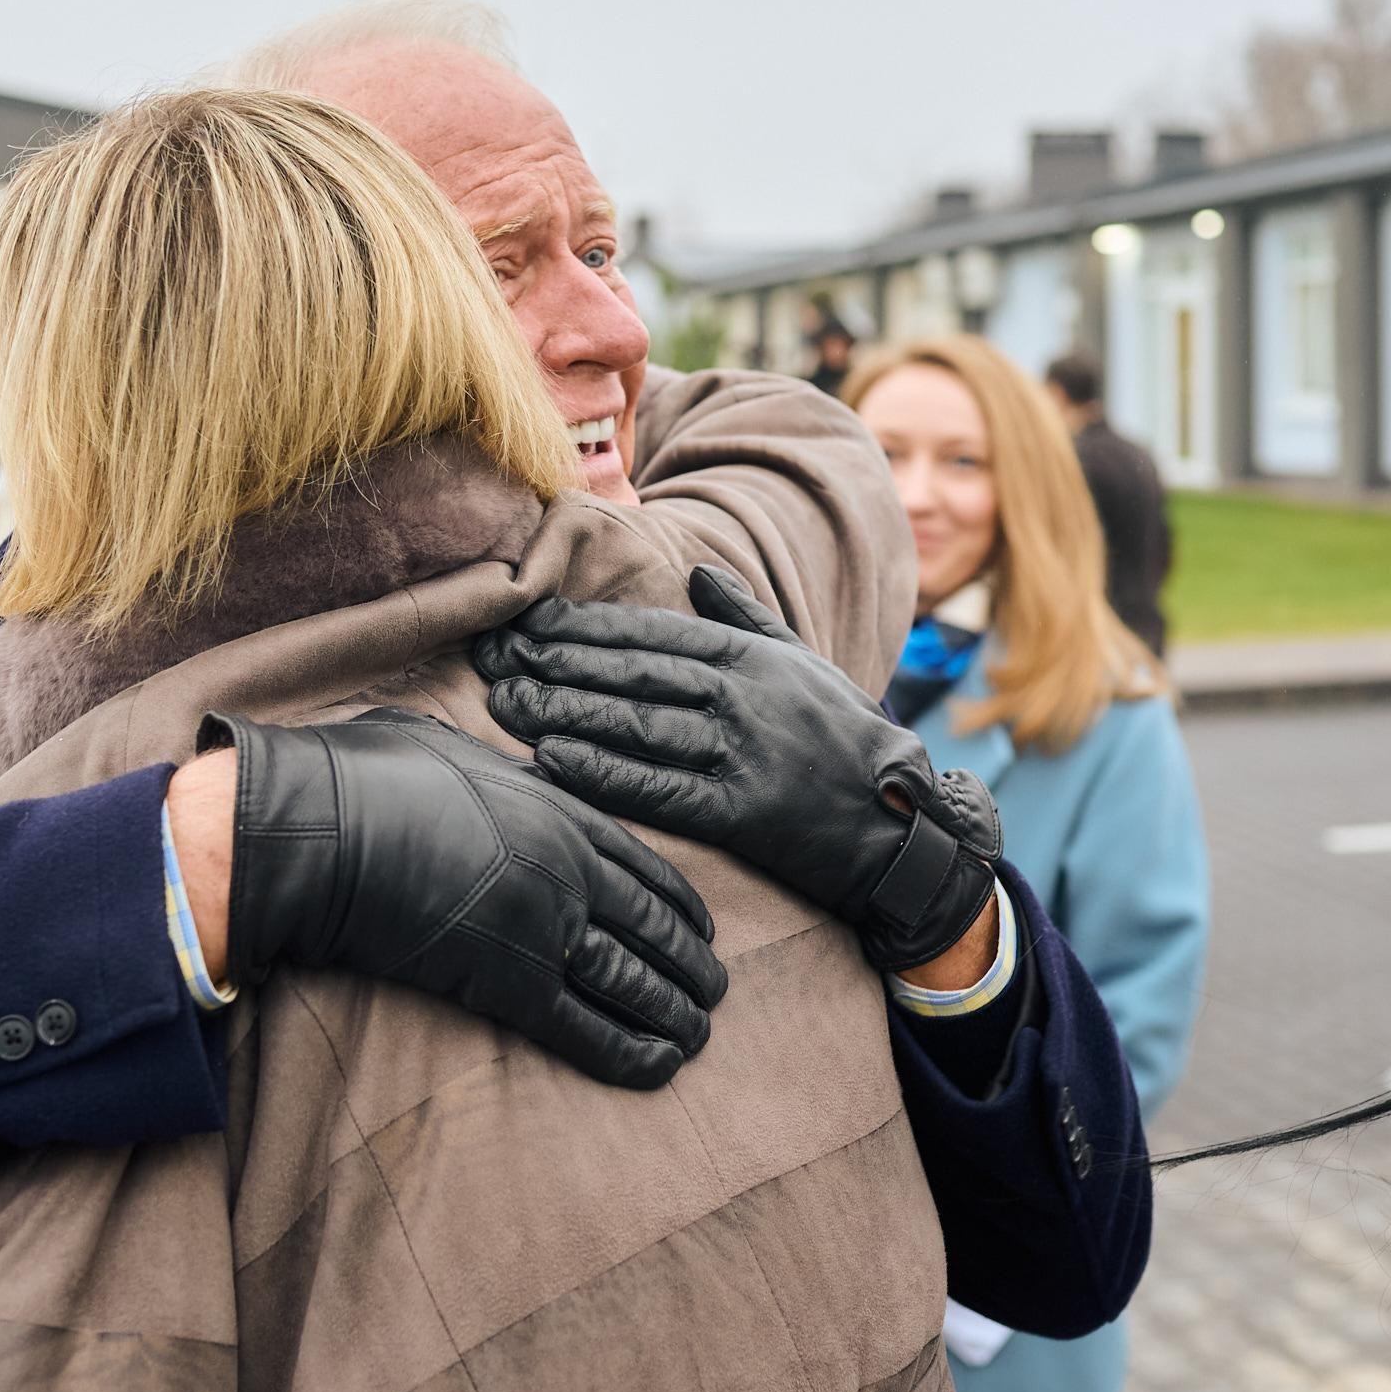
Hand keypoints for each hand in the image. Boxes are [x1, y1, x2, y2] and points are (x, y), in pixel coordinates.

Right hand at [201, 708, 726, 1089]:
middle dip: (691, 964)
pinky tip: (659, 1067)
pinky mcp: (509, 984)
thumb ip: (488, 762)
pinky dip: (628, 1052)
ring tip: (697, 1037)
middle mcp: (567, 869)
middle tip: (713, 993)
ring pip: (632, 980)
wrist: (323, 830)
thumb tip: (487, 757)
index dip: (680, 904)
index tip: (703, 929)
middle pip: (652, 926)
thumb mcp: (447, 744)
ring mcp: (544, 927)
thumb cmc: (367, 775)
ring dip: (671, 1014)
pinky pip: (585, 1028)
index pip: (643, 865)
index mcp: (557, 810)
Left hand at [476, 566, 1002, 974]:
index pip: (649, 634)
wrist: (896, 822)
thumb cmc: (841, 737)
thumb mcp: (799, 663)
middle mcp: (739, 699)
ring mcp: (737, 754)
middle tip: (494, 657)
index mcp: (747, 658)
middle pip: (630, 674)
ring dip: (565, 712)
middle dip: (556, 662)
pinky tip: (554, 761)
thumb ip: (744, 616)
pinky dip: (602, 774)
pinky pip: (656, 788)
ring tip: (508, 703)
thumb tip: (701, 569)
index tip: (526, 620)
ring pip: (635, 725)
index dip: (582, 627)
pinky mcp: (737, 812)